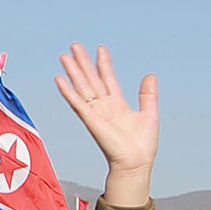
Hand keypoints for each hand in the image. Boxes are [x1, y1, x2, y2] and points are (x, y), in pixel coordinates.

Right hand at [55, 44, 158, 208]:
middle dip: (83, 63)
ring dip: (73, 72)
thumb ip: (148, 94)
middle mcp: (104, 107)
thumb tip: (150, 75)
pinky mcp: (91, 121)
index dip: (104, 64)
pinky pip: (77, 103)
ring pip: (83, 87)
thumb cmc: (143, 145)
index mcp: (118, 104)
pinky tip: (60, 79)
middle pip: (91, 79)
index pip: (108, 79)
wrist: (136, 164)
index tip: (100, 49)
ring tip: (65, 56)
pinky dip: (68, 92)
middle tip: (75, 46)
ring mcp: (96, 113)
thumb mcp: (149, 114)